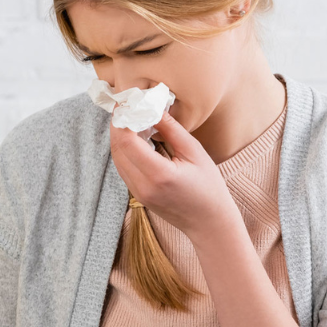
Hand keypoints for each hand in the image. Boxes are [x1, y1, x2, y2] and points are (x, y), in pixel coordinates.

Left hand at [108, 112, 240, 243]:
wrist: (209, 223)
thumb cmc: (209, 188)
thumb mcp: (195, 153)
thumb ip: (171, 130)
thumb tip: (153, 108)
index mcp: (159, 174)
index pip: (127, 142)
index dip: (123, 119)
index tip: (128, 102)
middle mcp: (143, 186)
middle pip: (117, 149)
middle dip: (118, 125)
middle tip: (127, 106)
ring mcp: (138, 193)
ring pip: (117, 159)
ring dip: (120, 137)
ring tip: (131, 118)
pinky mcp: (138, 196)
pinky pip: (124, 168)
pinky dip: (125, 150)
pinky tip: (135, 138)